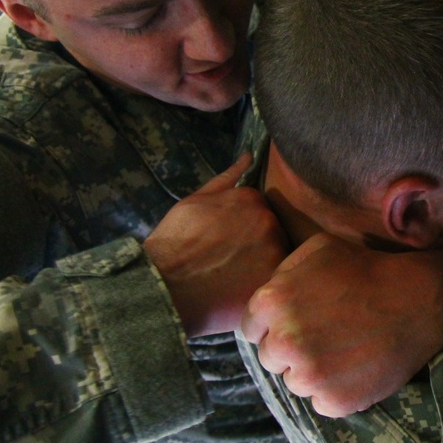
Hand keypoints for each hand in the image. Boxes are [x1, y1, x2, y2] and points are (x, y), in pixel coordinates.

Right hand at [145, 153, 288, 336]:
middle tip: (232, 257)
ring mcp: (274, 250)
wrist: (166, 283)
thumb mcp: (196, 199)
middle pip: (272, 229)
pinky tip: (243, 285)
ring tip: (237, 273)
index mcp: (251, 198)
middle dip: (257, 240)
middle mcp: (268, 220)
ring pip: (277, 252)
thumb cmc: (175, 240)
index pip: (260, 207)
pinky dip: (263, 279)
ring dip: (263, 260)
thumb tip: (249, 156)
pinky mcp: (273, 278)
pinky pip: (276, 276)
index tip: (229, 237)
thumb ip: (227, 178)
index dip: (245, 224)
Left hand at [241, 233, 442, 417]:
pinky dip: (336, 390)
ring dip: (313, 371)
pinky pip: (321, 402)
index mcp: (271, 303)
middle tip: (325, 335)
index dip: (274, 325)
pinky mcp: (334, 401)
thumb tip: (266, 298)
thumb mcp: (318, 249)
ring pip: (295, 383)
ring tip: (345, 349)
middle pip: (270, 358)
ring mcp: (309, 376)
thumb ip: (282, 273)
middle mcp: (283, 342)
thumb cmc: (366, 269)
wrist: (417, 301)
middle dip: (291, 349)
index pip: (251, 329)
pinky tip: (356, 367)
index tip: (300, 322)